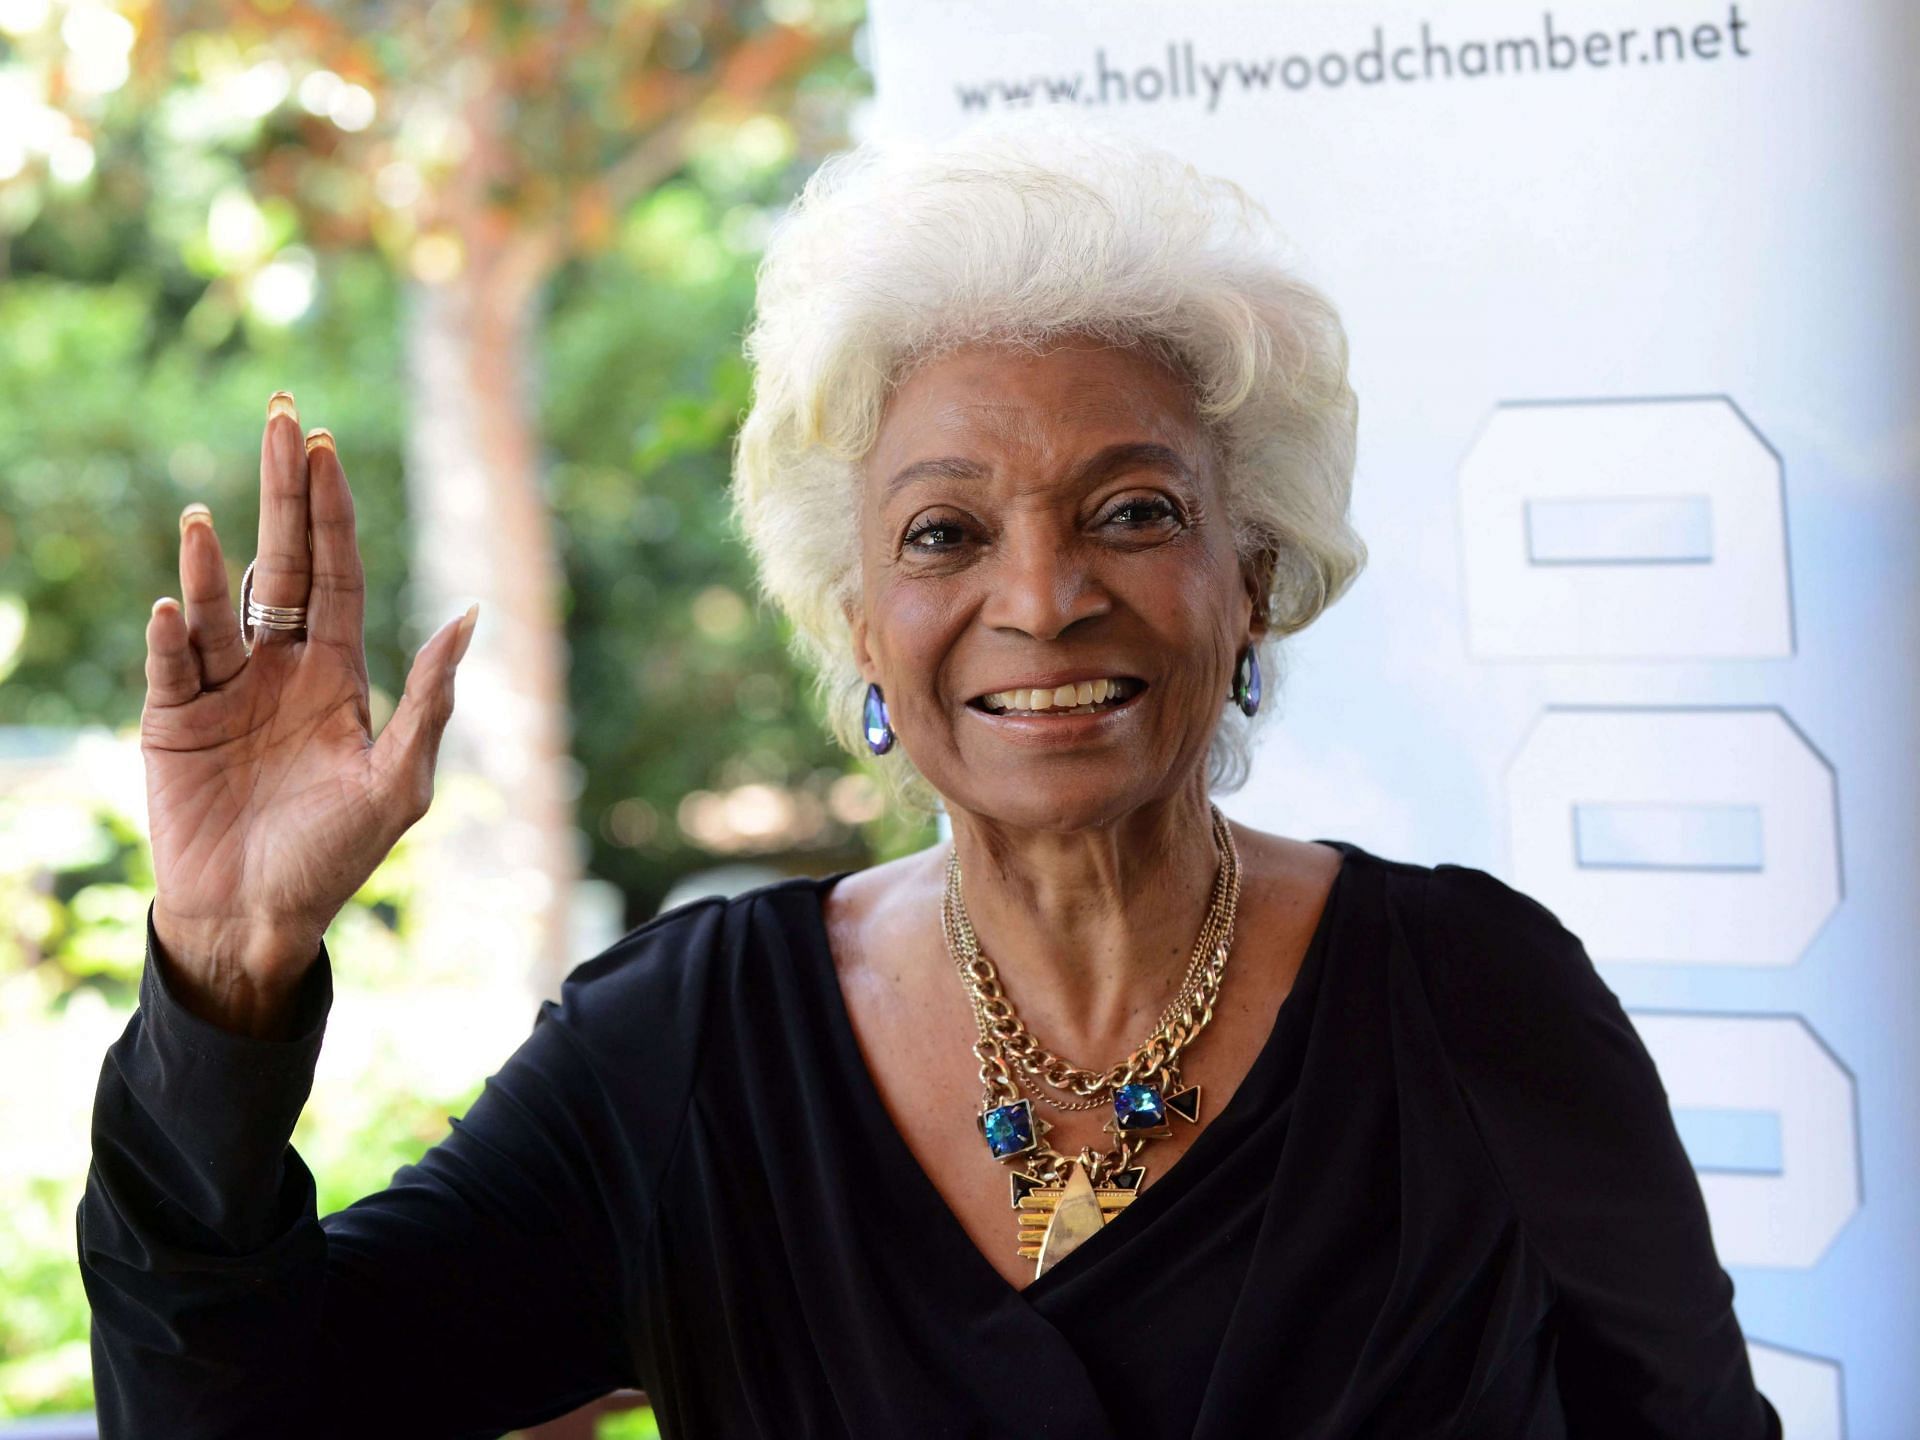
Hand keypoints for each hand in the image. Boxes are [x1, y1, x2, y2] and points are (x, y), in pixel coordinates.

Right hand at [141, 391, 476, 1034]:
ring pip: (216, 607)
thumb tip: (470, 613)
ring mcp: (220, 690)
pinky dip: (172, 638)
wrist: (256, 922)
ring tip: (208, 520)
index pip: (335, 573)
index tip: (323, 444)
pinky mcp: (169, 724)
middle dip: (281, 493)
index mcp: (335, 673)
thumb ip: (431, 699)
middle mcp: (278, 667)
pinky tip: (177, 609)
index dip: (331, 510)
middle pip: (280, 561)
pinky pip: (169, 669)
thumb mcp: (398, 781)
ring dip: (211, 564)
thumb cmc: (335, 857)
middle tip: (280, 417)